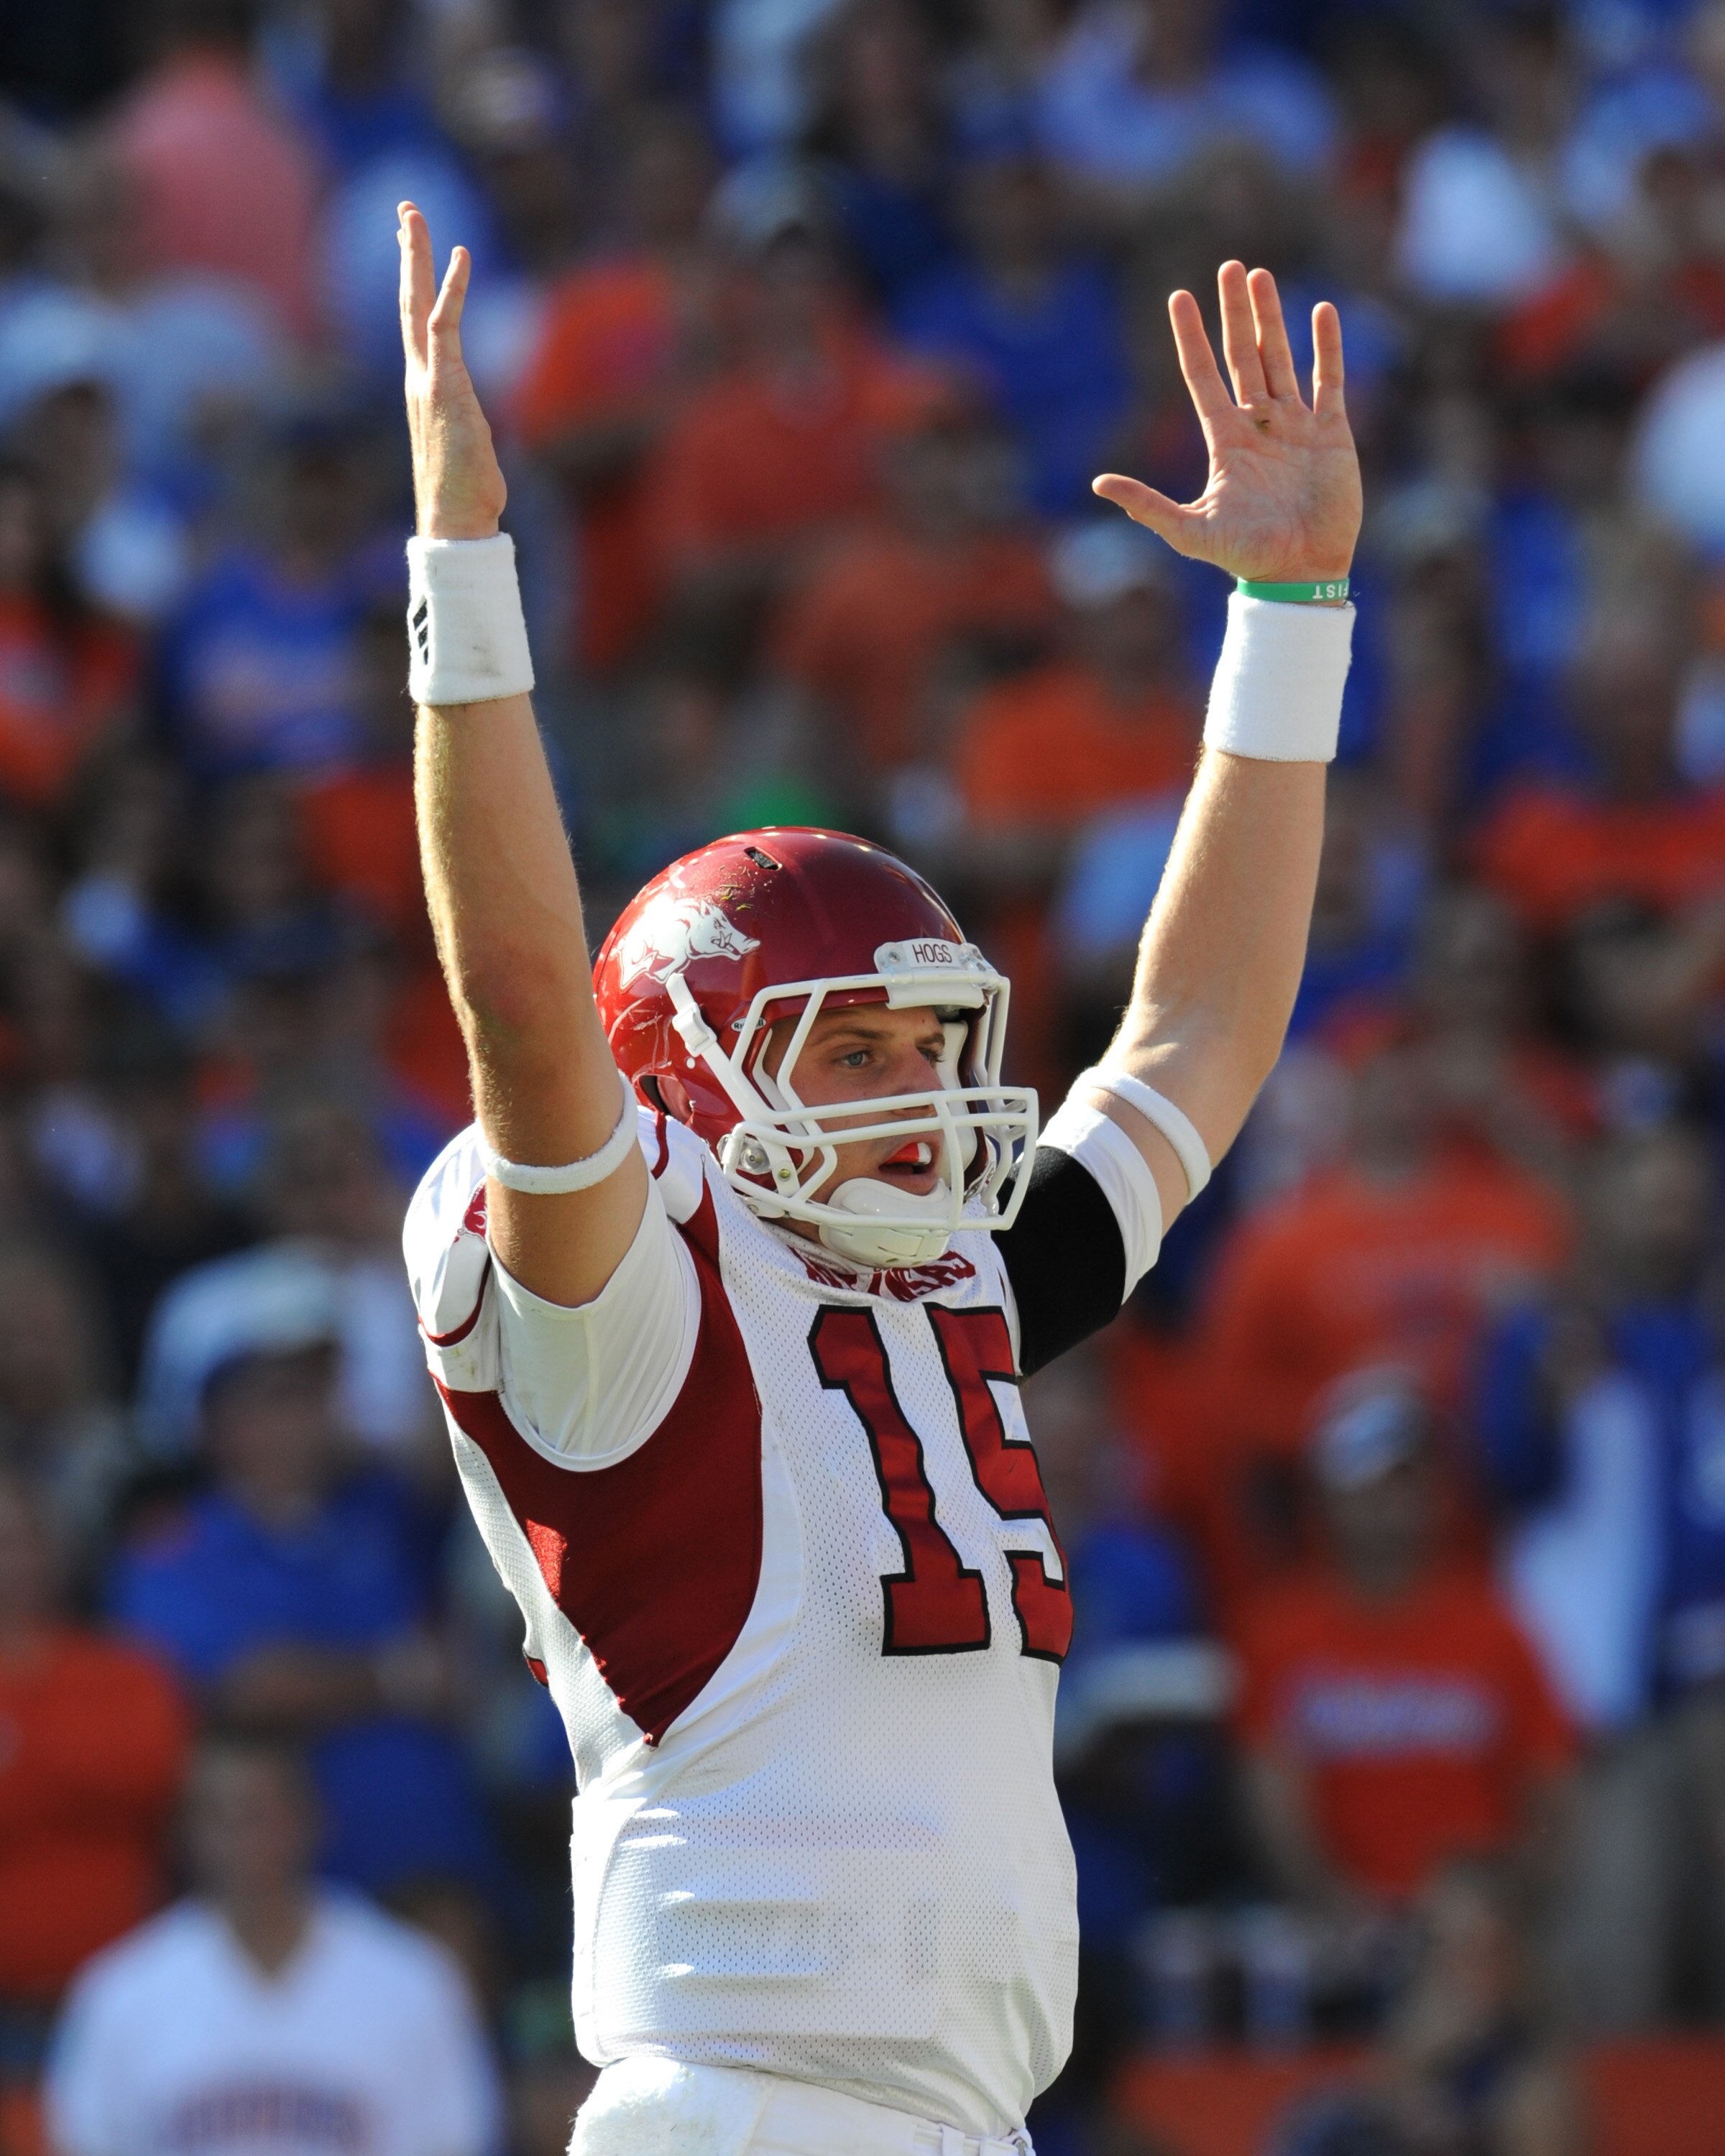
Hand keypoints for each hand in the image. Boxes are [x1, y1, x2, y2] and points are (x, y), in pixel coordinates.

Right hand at [398, 201, 506, 540]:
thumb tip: (476, 437)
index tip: (414, 246)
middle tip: (405, 209)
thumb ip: (468, 427)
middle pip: (409, 301)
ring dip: (416, 256)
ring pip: (418, 303)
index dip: (418, 282)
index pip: (418, 324)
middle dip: (408, 254)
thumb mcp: (468, 448)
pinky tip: (460, 255)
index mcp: (424, 388)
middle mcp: (419, 377)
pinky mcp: (445, 386)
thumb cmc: (465, 494)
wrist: (454, 519)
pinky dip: (453, 289)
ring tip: (413, 216)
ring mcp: (428, 380)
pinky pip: (445, 326)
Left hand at [1094, 262, 1360, 584]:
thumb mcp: (1190, 531)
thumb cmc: (1246, 556)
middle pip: (1243, 356)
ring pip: (1281, 358)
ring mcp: (1295, 426)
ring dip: (1272, 318)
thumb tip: (1099, 483)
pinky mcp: (1332, 433)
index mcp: (1224, 441)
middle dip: (1236, 312)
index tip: (1178, 297)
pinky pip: (1329, 380)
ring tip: (1261, 276)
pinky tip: (1322, 311)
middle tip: (1230, 267)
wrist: (1299, 573)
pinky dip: (1327, 347)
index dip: (1191, 338)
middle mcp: (1258, 426)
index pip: (1202, 376)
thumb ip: (1147, 505)